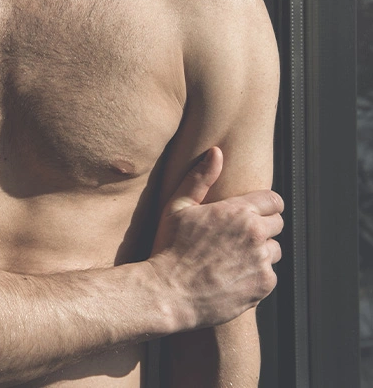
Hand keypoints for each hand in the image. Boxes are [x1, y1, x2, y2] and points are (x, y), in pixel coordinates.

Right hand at [148, 147, 282, 331]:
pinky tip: (233, 275)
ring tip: (234, 257)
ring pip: (275, 250)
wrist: (168, 292)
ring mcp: (261, 261)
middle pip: (277, 224)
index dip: (265, 204)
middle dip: (262, 226)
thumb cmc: (169, 246)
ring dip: (261, 251)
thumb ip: (200, 177)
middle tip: (239, 236)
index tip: (255, 211)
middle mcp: (255, 233)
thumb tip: (216, 151)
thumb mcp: (178, 206)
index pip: (274, 200)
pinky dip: (256, 275)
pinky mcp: (263, 285)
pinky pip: (270, 274)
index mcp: (238, 210)